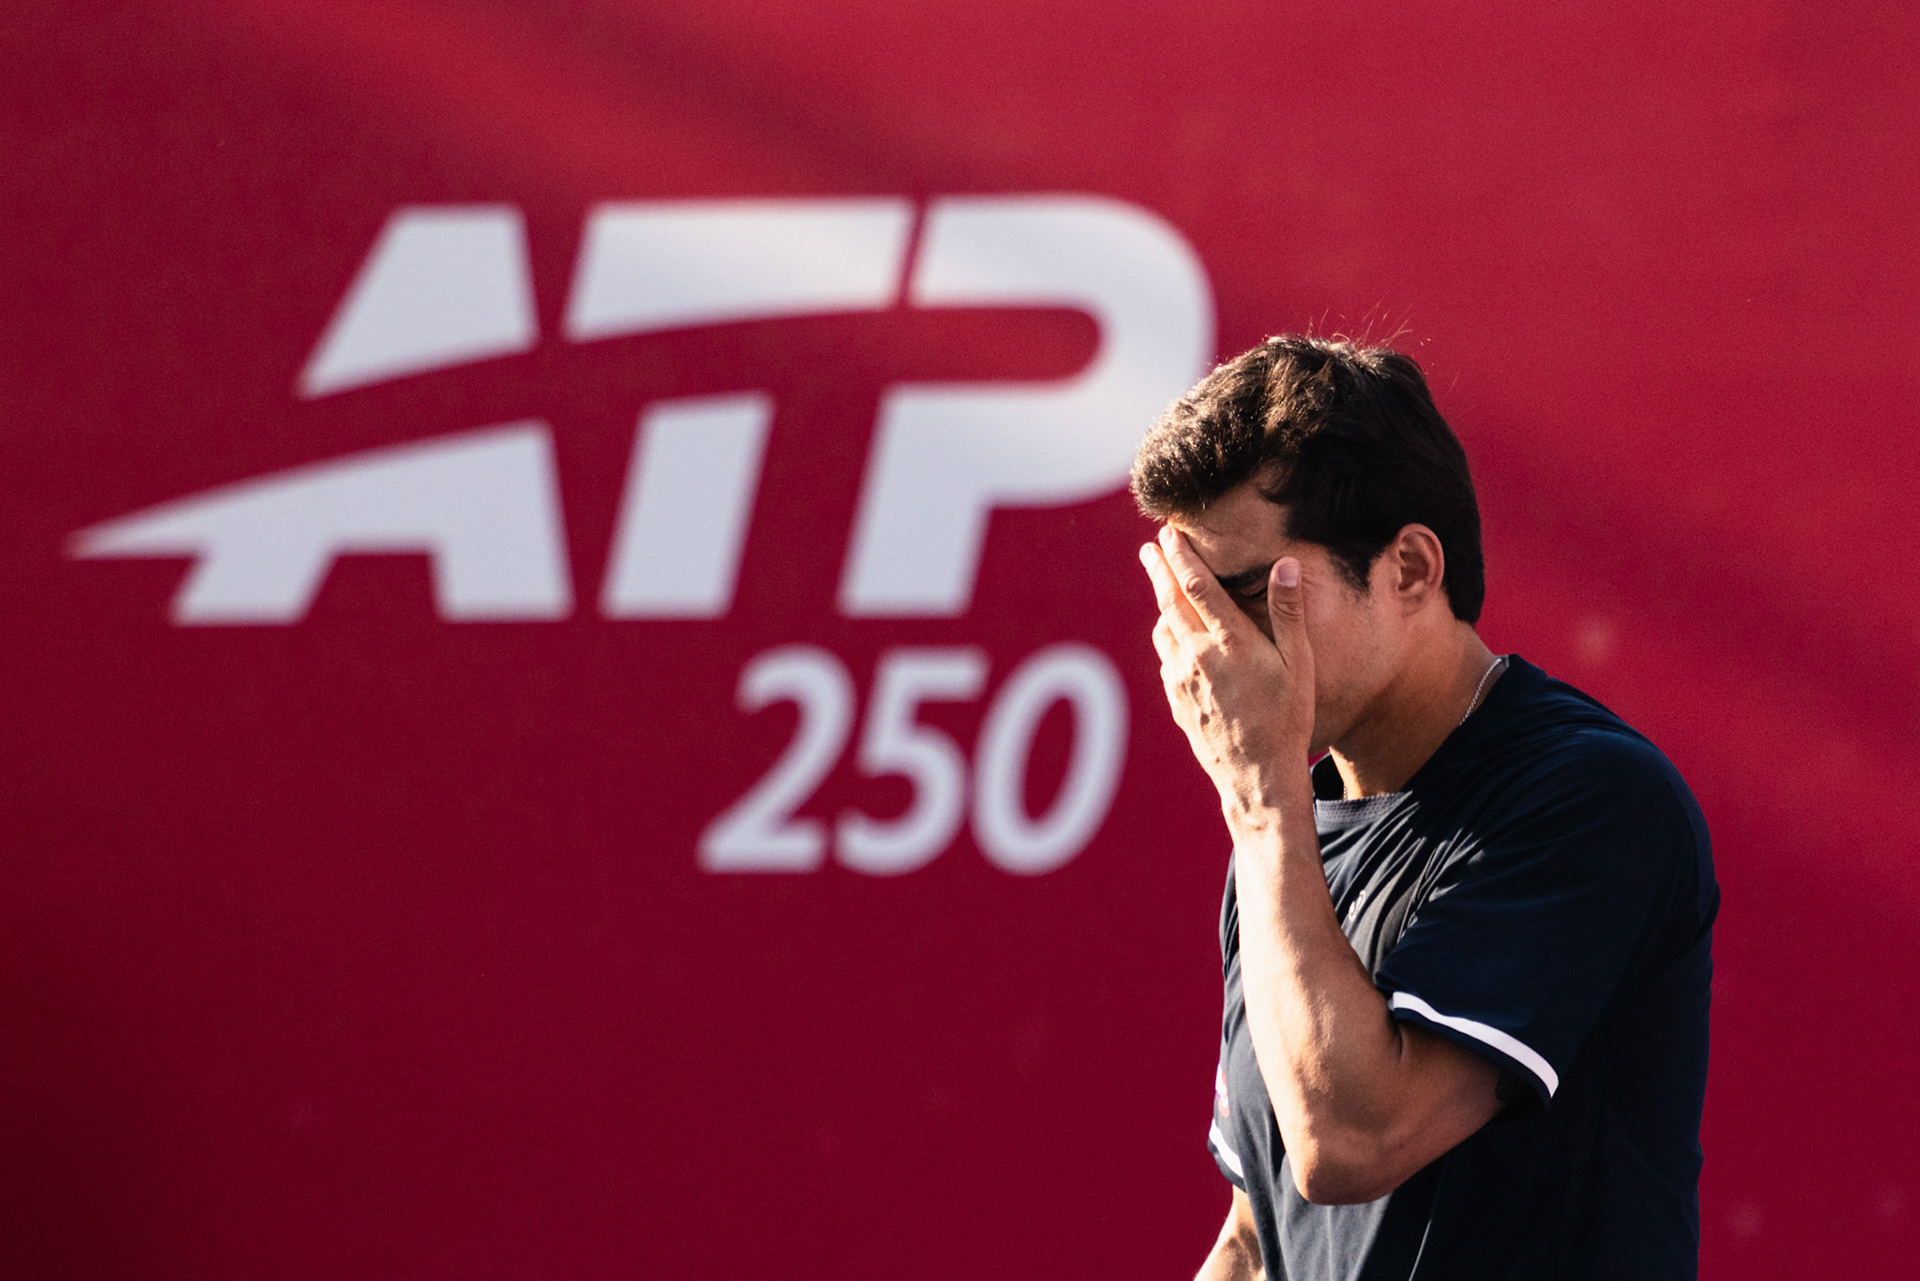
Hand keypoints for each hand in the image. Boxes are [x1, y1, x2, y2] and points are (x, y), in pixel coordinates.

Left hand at [1139, 525, 1315, 817]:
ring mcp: (1181, 679)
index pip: (1197, 586)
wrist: (1256, 775)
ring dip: (1162, 603)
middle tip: (1150, 548)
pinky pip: (1166, 657)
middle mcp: (1198, 655)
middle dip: (1159, 570)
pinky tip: (1174, 635)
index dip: (1181, 556)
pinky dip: (1168, 637)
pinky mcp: (1176, 699)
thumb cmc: (1287, 718)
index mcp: (1229, 641)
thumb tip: (1285, 564)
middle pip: (1170, 601)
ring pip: (1164, 629)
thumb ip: (1288, 612)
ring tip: (1163, 585)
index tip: (1169, 534)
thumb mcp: (1298, 664)